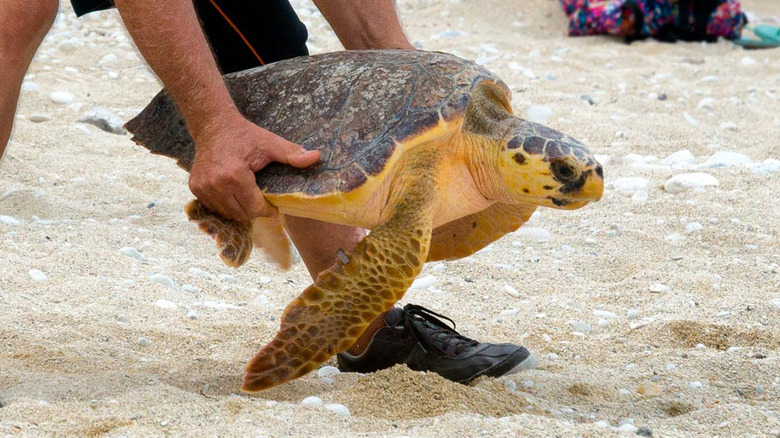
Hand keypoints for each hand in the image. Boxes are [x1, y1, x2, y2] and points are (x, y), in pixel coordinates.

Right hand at [188, 113, 319, 220]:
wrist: (213, 125)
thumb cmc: (244, 135)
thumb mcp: (269, 143)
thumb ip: (292, 153)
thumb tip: (317, 157)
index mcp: (234, 176)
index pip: (254, 208)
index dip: (267, 210)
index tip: (274, 206)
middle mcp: (215, 185)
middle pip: (241, 214)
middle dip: (255, 211)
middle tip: (262, 201)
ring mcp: (202, 188)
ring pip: (227, 214)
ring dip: (240, 210)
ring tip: (249, 196)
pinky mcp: (195, 188)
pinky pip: (215, 208)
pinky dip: (226, 206)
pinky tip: (234, 194)